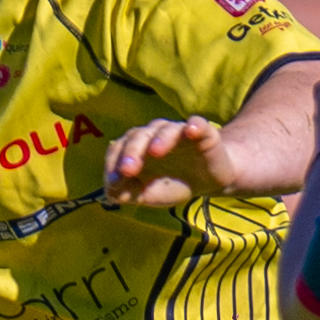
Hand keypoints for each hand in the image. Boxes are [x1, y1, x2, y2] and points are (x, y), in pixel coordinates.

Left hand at [101, 114, 236, 208]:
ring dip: (159, 139)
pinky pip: (198, 125)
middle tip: (127, 170)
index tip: (113, 182)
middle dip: (131, 153)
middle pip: (138, 136)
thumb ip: (127, 193)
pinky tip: (191, 130)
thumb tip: (109, 194)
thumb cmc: (173, 184)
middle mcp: (154, 135)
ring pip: (165, 129)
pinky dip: (194, 126)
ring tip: (155, 152)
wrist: (210, 181)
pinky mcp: (204, 133)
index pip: (119, 148)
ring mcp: (179, 132)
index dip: (113, 163)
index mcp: (137, 148)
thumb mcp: (148, 194)